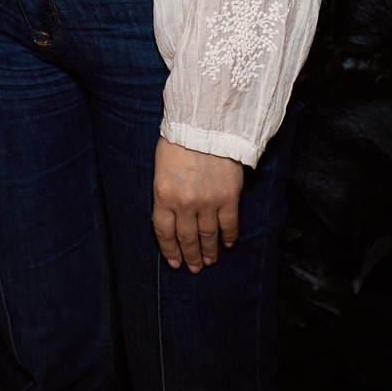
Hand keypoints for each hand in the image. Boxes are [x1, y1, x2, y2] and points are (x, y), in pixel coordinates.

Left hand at [152, 139, 243, 272]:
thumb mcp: (162, 166)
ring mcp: (207, 202)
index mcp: (163, 194)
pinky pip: (229, 224)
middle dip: (190, 255)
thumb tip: (171, 215)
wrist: (205, 123)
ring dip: (209, 251)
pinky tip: (229, 244)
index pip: (163, 232)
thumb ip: (166, 192)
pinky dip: (229, 237)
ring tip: (210, 261)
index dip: (169, 250)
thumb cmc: (180, 139)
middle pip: (186, 238)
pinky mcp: (228, 197)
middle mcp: (184, 203)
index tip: (174, 262)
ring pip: (208, 235)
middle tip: (194, 267)